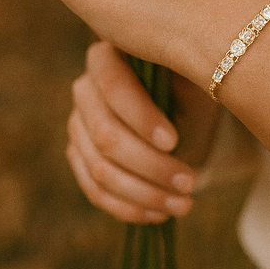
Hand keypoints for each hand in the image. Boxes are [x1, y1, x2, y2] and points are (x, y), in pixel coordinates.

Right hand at [67, 41, 218, 222]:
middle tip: (189, 182)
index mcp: (108, 54)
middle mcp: (84, 87)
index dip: (140, 116)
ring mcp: (77, 124)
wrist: (184, 106)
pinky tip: (159, 213)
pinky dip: (128, 207)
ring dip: (144, 193)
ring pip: (100, 169)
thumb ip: (182, 78)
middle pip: (105, 134)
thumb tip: (192, 86)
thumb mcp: (192, 76)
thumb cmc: (190, 84)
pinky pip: (95, 190)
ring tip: (184, 203)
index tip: (173, 142)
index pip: (113, 85)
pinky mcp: (79, 156)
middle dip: (150, 164)